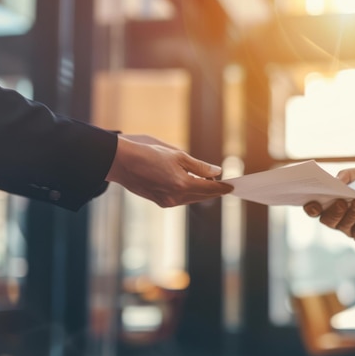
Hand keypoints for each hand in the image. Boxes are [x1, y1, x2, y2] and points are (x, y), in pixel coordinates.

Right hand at [106, 135, 232, 206]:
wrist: (122, 162)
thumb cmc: (148, 153)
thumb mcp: (178, 155)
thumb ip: (200, 166)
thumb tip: (217, 172)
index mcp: (182, 184)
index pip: (209, 189)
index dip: (222, 188)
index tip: (233, 187)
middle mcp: (176, 197)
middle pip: (202, 196)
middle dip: (214, 191)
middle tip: (225, 185)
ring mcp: (167, 201)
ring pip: (192, 199)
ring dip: (202, 192)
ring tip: (211, 184)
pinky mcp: (160, 202)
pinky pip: (181, 200)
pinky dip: (189, 194)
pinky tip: (192, 186)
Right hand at [303, 164, 354, 241]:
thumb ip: (350, 174)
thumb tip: (337, 179)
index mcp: (334, 200)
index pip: (316, 207)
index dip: (311, 207)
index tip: (312, 202)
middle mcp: (339, 216)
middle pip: (326, 219)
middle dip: (332, 212)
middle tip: (341, 202)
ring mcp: (351, 227)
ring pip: (341, 226)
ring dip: (349, 215)